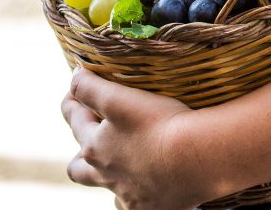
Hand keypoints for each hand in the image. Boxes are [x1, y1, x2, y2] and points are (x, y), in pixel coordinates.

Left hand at [61, 67, 203, 209]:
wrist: (197, 159)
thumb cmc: (160, 125)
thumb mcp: (120, 99)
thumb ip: (91, 87)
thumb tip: (75, 74)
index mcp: (95, 147)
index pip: (74, 121)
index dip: (72, 103)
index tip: (74, 93)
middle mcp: (107, 176)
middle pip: (79, 170)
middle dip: (80, 156)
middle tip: (90, 143)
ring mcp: (129, 195)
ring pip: (111, 190)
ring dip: (112, 177)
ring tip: (125, 167)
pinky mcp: (152, 207)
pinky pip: (139, 204)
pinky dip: (142, 194)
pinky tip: (153, 185)